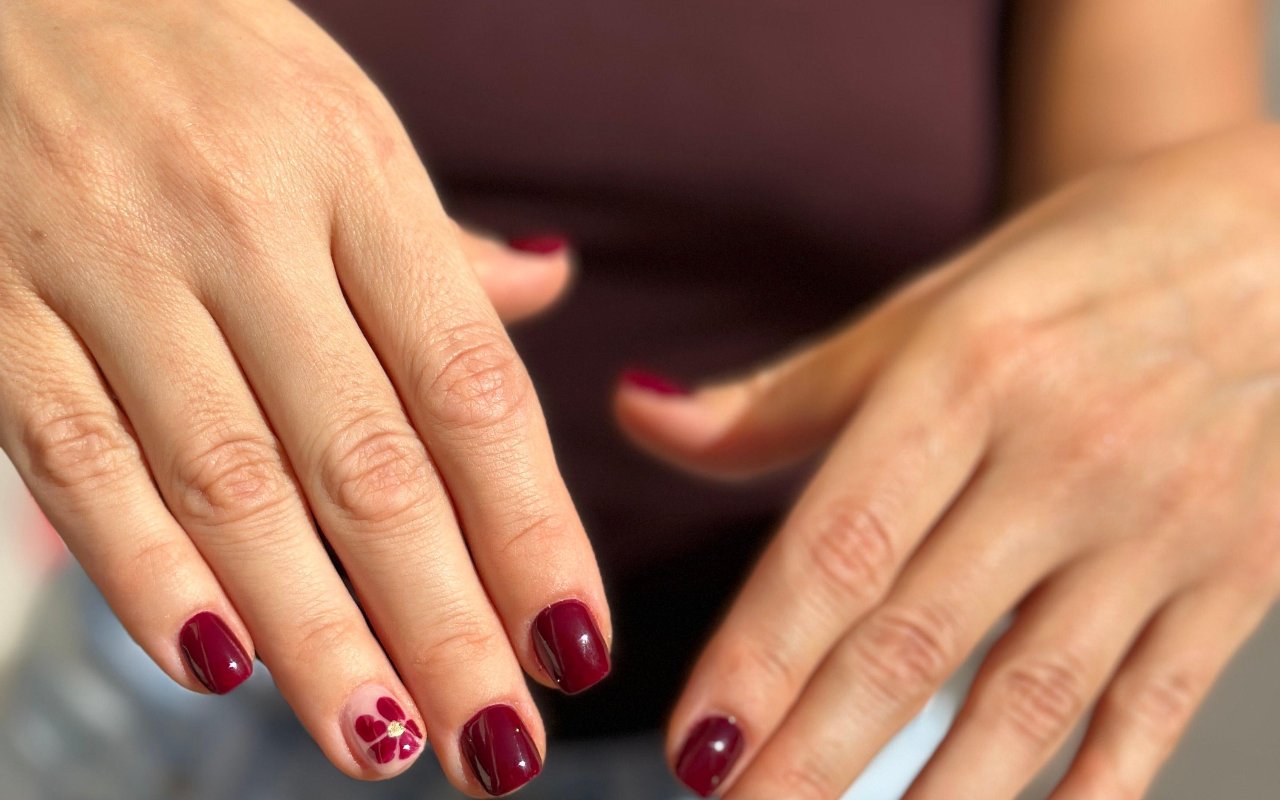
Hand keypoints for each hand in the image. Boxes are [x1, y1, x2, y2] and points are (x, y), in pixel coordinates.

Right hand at [0, 1, 604, 794]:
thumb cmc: (197, 56)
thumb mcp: (338, 117)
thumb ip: (433, 238)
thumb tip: (546, 293)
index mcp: (356, 176)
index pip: (471, 388)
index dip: (533, 530)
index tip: (578, 646)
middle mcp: (245, 221)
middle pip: (370, 462)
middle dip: (447, 622)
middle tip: (503, 748)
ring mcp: (108, 262)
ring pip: (231, 484)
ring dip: (316, 633)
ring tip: (388, 745)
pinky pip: (73, 455)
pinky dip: (143, 570)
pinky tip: (216, 664)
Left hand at [617, 124, 1279, 798]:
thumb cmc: (1082, 272)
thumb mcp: (932, 306)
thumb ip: (785, 392)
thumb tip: (637, 411)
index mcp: (969, 373)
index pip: (842, 543)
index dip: (762, 655)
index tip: (695, 747)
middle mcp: (1065, 454)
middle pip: (917, 639)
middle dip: (815, 753)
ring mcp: (1160, 526)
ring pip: (1027, 699)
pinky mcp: (1238, 577)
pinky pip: (1148, 712)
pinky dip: (1084, 796)